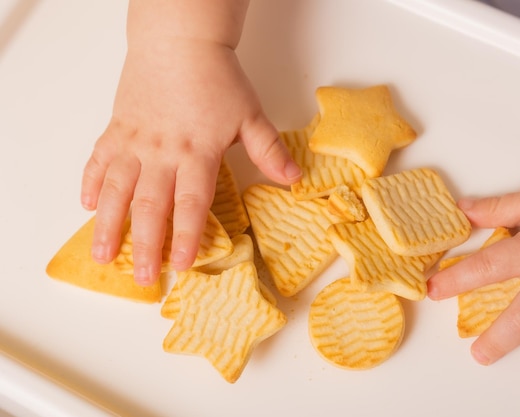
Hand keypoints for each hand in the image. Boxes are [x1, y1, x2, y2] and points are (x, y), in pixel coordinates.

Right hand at [80, 38, 299, 284]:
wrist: (179, 41)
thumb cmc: (216, 77)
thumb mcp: (250, 115)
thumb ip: (269, 150)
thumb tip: (295, 179)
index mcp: (196, 153)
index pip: (190, 204)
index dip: (185, 238)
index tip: (180, 266)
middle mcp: (161, 153)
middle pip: (150, 206)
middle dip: (145, 245)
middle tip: (141, 278)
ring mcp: (134, 141)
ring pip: (116, 189)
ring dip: (107, 225)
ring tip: (102, 255)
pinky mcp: (116, 128)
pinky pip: (99, 159)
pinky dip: (90, 182)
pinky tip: (87, 205)